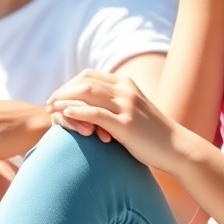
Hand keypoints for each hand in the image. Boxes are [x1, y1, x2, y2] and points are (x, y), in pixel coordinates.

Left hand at [48, 70, 183, 174]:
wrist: (176, 148)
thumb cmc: (151, 134)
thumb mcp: (132, 111)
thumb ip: (113, 104)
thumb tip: (88, 107)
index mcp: (125, 83)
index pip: (88, 75)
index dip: (68, 84)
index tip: (56, 97)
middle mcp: (125, 90)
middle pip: (84, 82)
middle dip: (62, 91)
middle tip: (48, 103)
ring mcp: (126, 105)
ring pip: (87, 94)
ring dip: (65, 99)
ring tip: (51, 109)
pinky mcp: (126, 124)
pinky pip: (96, 113)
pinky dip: (77, 112)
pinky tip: (64, 115)